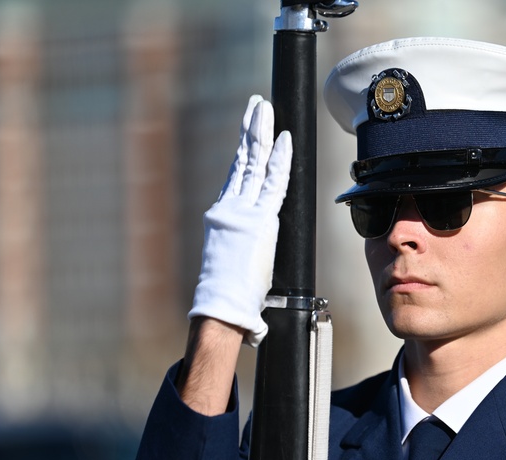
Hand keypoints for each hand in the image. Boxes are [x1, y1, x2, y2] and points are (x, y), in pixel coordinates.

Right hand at [188, 94, 291, 346]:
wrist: (220, 306)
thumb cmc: (227, 297)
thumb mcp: (235, 266)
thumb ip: (243, 256)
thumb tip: (251, 267)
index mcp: (225, 217)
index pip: (238, 176)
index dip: (246, 152)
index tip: (252, 132)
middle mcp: (230, 208)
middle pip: (243, 161)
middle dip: (251, 131)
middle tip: (256, 107)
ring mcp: (243, 211)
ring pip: (254, 164)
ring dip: (261, 134)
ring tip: (264, 109)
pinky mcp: (259, 219)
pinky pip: (273, 183)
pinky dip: (280, 161)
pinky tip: (285, 140)